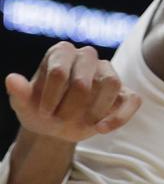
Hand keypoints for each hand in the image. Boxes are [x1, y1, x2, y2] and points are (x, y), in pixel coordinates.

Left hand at [6, 42, 140, 141]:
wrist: (56, 126)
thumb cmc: (40, 110)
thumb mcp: (24, 105)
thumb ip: (18, 93)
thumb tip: (11, 79)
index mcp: (61, 53)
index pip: (59, 71)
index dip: (50, 97)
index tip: (43, 113)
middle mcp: (87, 57)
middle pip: (84, 80)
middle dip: (70, 107)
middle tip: (60, 121)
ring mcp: (109, 72)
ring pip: (112, 83)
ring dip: (95, 110)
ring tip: (83, 125)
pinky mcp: (125, 92)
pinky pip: (132, 100)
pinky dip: (119, 117)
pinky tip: (101, 130)